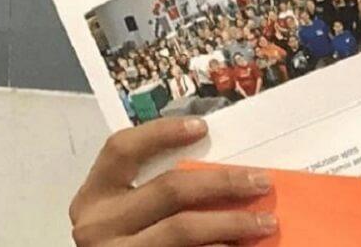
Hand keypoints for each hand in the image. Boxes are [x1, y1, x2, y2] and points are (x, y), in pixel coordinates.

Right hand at [69, 117, 276, 245]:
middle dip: (223, 182)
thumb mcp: (127, 212)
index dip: (161, 133)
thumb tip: (223, 168)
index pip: (121, 149)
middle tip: (261, 181)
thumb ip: (157, 190)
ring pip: (183, 228)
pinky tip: (240, 246)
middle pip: (169, 189)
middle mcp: (98, 223)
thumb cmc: (128, 238)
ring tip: (265, 222)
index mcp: (95, 195)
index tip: (202, 127)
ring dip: (232, 223)